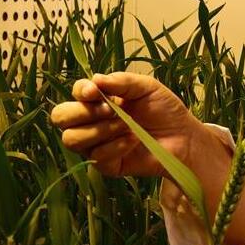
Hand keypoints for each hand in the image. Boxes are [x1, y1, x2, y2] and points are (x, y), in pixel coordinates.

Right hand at [50, 72, 216, 177]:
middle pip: (61, 117)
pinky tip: (133, 140)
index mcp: (99, 100)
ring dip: (99, 130)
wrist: (184, 137)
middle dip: (81, 112)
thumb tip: (95, 79)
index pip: (75, 94)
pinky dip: (115, 146)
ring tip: (126, 125)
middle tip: (110, 110)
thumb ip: (121, 81)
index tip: (95, 92)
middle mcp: (92, 122)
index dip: (80, 91)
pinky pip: (96, 157)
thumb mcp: (147, 87)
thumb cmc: (165, 110)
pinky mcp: (106, 164)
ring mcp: (96, 144)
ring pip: (72, 139)